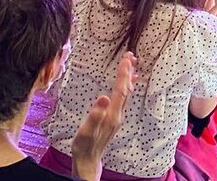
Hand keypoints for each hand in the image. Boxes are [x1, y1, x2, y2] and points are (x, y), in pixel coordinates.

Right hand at [70, 52, 136, 180]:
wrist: (88, 161)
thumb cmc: (84, 147)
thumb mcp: (86, 131)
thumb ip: (95, 115)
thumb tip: (103, 98)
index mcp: (112, 114)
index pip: (120, 90)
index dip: (123, 74)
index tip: (126, 58)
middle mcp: (118, 114)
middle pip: (126, 89)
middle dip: (128, 72)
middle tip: (130, 55)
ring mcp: (117, 116)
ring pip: (127, 93)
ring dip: (129, 77)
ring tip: (131, 64)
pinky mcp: (114, 117)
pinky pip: (124, 98)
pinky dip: (126, 86)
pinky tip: (127, 83)